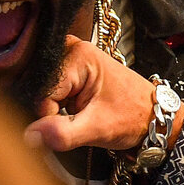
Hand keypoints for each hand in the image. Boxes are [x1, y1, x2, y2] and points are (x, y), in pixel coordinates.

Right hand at [25, 35, 153, 151]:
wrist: (152, 116)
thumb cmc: (132, 117)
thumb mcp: (98, 128)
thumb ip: (64, 133)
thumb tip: (30, 134)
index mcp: (78, 55)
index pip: (42, 93)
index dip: (52, 116)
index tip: (75, 122)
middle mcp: (71, 49)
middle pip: (39, 89)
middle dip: (52, 110)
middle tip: (81, 114)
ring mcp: (70, 58)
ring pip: (42, 93)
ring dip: (56, 109)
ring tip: (83, 110)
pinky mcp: (71, 70)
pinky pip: (50, 92)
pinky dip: (60, 106)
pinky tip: (78, 107)